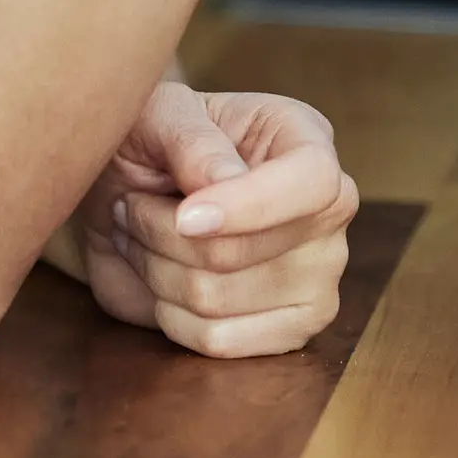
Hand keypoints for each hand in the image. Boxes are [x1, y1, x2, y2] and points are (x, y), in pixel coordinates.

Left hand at [65, 83, 360, 357]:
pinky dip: (170, 317)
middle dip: (162, 234)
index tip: (184, 216)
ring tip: (141, 238)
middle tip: (131, 207)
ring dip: (155, 271)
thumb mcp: (162, 115)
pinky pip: (217, 342)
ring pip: (215, 300)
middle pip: (240, 253)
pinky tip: (162, 283)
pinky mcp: (292, 327)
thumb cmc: (154, 142)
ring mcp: (318, 276)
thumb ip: (192, 141)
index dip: (248, 207)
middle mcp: (327, 211)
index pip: (312, 184)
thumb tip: (223, 182)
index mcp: (307, 142)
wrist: (133, 194)